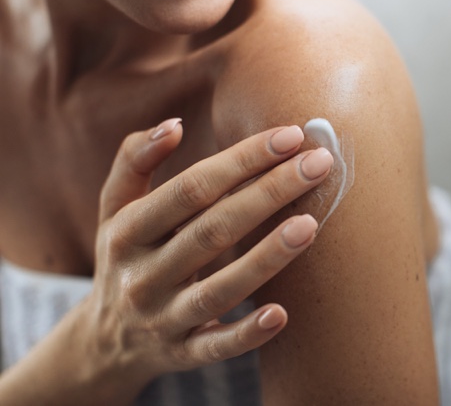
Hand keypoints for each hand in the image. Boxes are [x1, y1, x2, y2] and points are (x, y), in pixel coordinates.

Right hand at [82, 118, 333, 383]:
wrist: (103, 341)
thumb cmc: (125, 255)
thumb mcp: (115, 208)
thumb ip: (134, 160)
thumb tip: (171, 124)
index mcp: (127, 231)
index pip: (192, 188)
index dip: (242, 159)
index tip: (290, 136)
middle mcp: (142, 275)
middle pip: (212, 230)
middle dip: (269, 193)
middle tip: (319, 164)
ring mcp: (162, 318)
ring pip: (218, 289)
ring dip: (266, 257)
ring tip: (309, 225)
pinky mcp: (181, 354)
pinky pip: (215, 347)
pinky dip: (246, 334)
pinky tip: (280, 314)